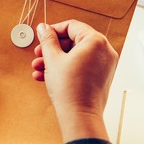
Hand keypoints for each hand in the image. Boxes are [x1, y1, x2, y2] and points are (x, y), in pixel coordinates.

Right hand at [32, 20, 117, 142]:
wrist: (80, 117)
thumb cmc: (69, 89)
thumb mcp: (53, 59)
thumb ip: (47, 40)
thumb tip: (43, 28)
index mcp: (96, 41)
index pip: (72, 26)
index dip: (53, 31)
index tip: (42, 37)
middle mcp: (104, 50)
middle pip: (73, 41)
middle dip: (52, 49)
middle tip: (38, 55)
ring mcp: (105, 64)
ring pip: (75, 55)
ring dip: (55, 60)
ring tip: (39, 68)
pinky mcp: (101, 76)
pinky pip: (81, 66)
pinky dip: (65, 68)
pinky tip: (46, 76)